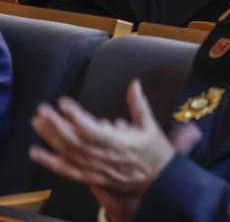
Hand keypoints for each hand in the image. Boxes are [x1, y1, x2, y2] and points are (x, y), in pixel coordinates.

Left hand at [30, 79, 173, 200]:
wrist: (158, 180)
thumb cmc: (154, 152)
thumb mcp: (150, 125)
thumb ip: (139, 104)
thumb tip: (134, 84)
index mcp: (119, 143)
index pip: (92, 130)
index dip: (76, 117)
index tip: (63, 103)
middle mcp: (104, 157)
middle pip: (74, 141)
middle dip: (56, 125)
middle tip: (43, 110)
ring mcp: (96, 169)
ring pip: (68, 154)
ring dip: (50, 138)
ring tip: (38, 123)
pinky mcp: (91, 177)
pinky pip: (67, 171)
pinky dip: (50, 162)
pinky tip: (36, 153)